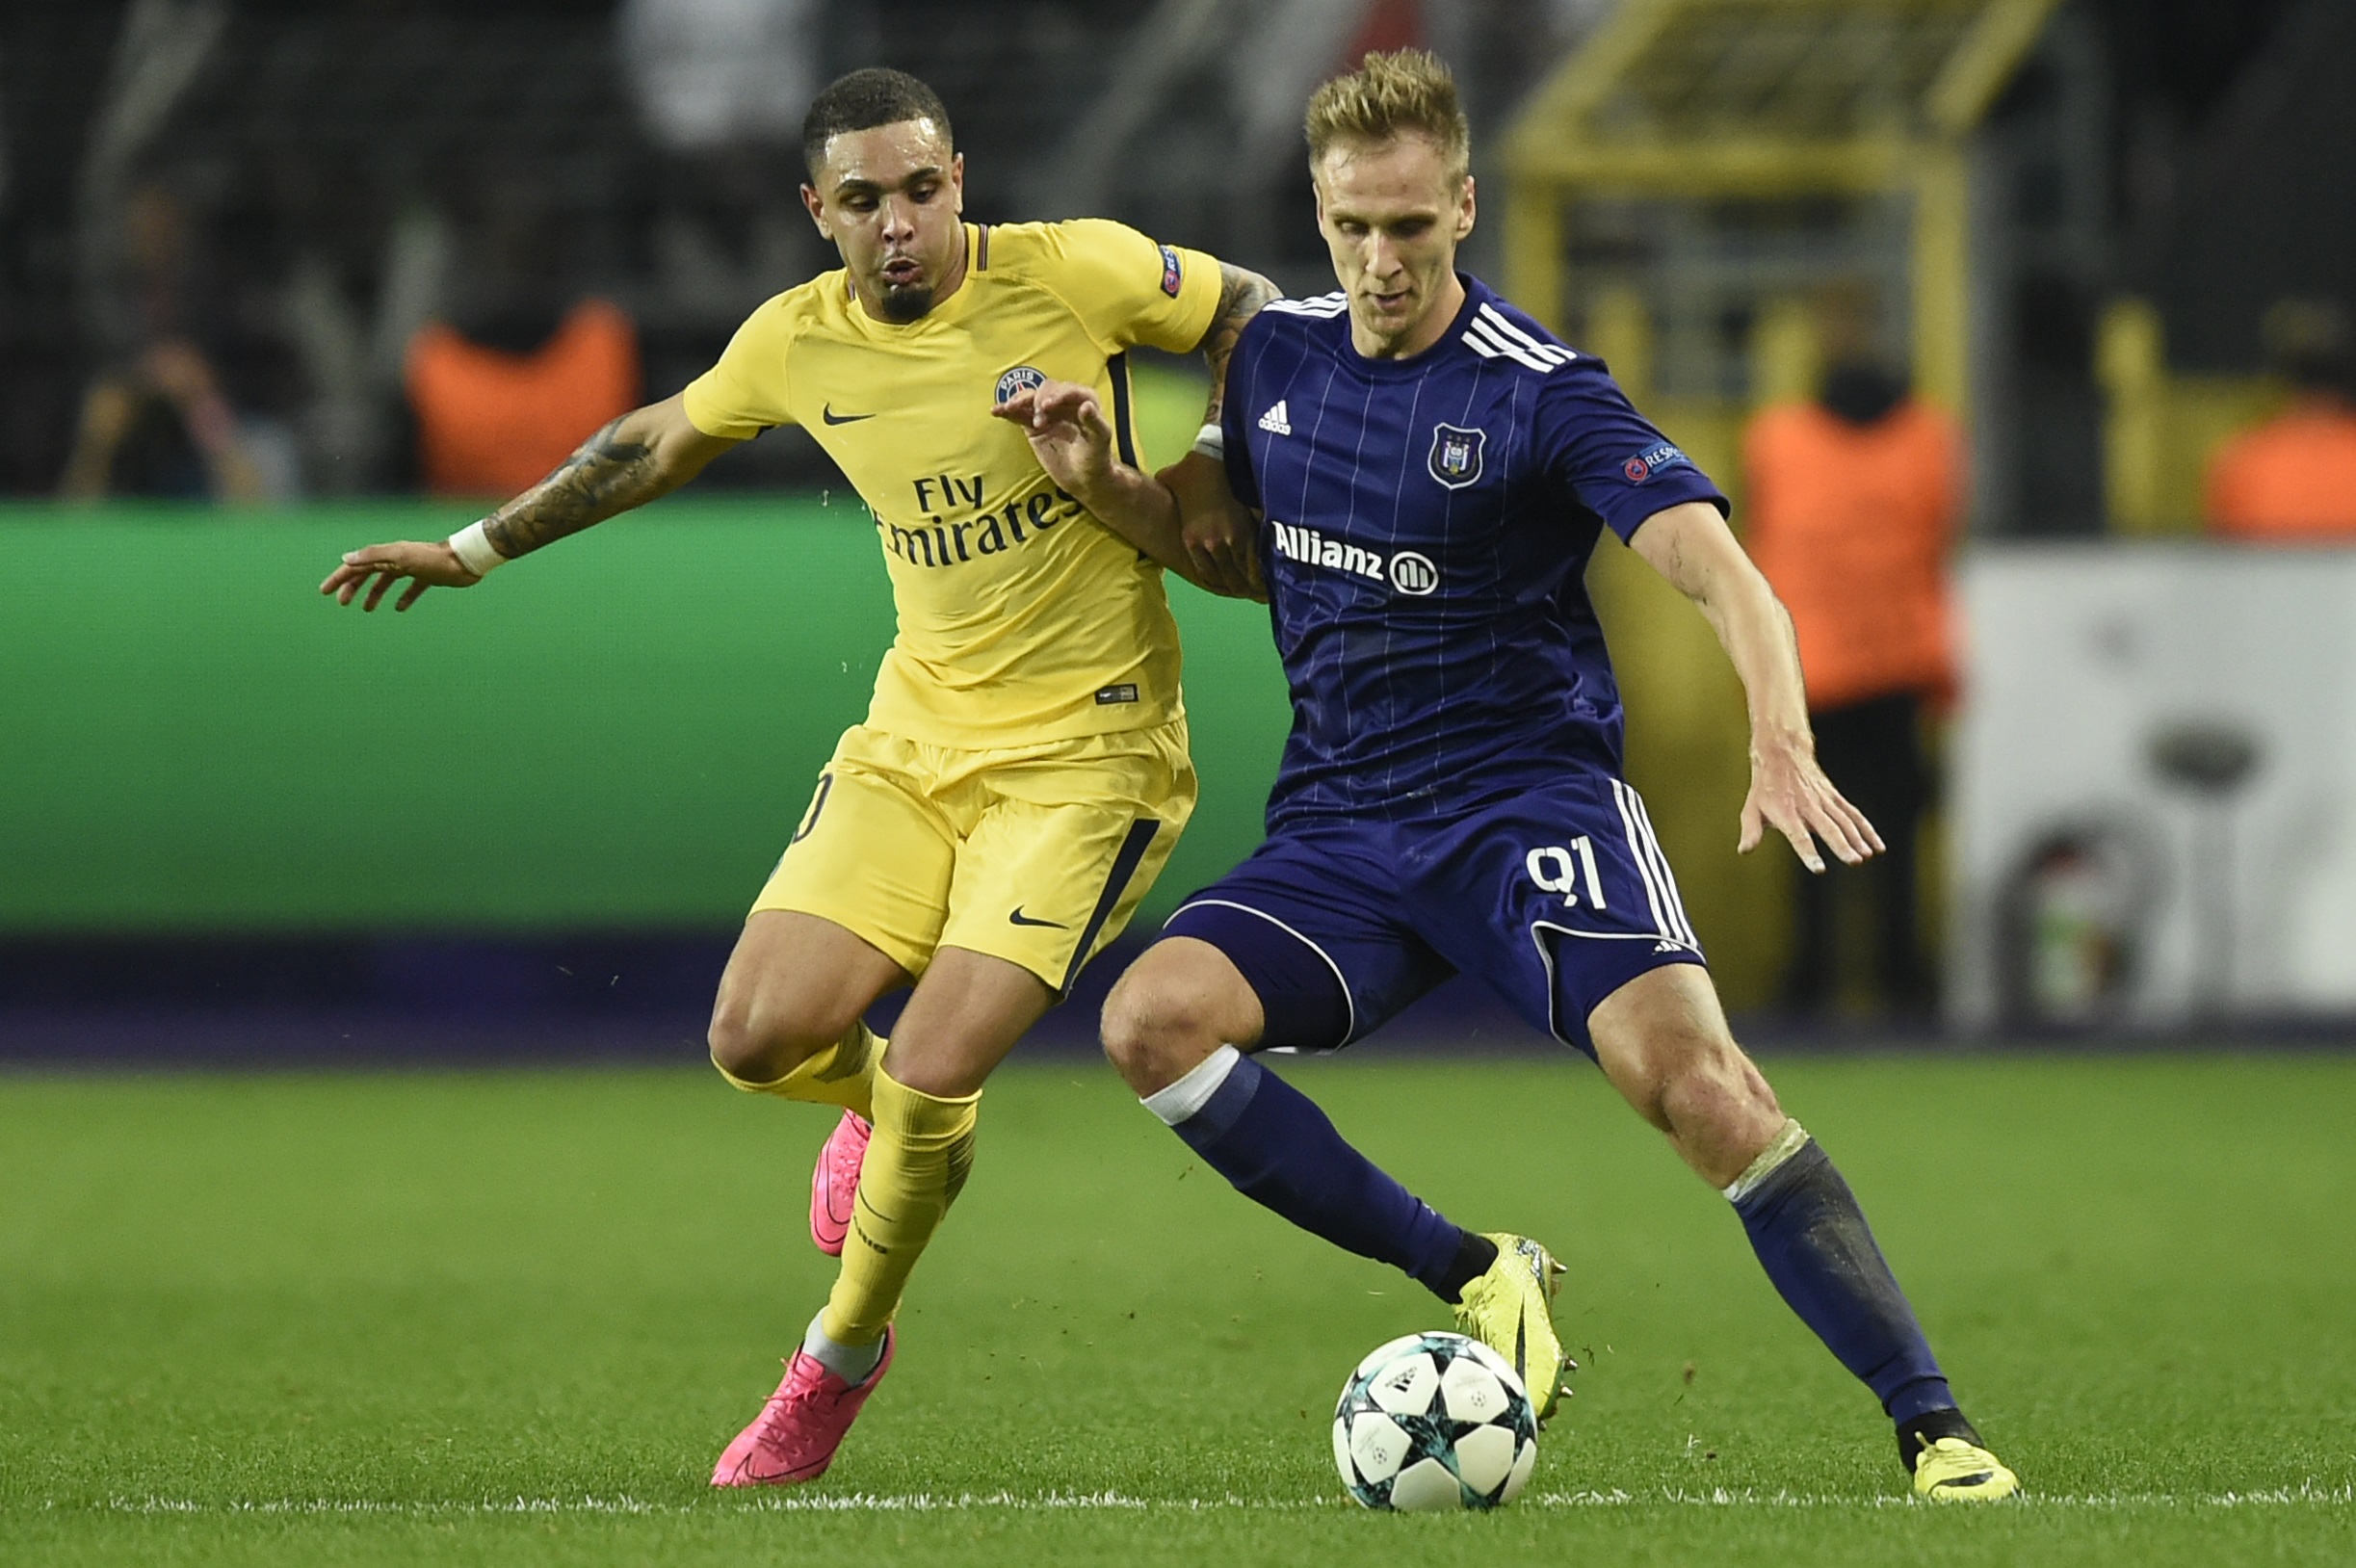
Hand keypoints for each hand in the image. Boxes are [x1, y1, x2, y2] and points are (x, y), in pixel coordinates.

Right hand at [319, 540, 480, 611]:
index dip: (339, 578)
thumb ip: (373, 555)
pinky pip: (411, 588)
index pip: (356, 566)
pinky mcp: (428, 577)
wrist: (465, 560)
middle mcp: (398, 559)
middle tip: (343, 604)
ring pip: (387, 581)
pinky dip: (403, 597)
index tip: (325, 592)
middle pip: (368, 573)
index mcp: (387, 554)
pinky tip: (400, 608)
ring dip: (374, 594)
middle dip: (353, 587)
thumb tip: (346, 559)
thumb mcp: (400, 556)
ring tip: (367, 609)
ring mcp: (413, 567)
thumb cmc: (433, 558)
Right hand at [992, 380, 1116, 499]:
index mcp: (1083, 400)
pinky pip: (1018, 414)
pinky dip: (1007, 411)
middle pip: (1045, 389)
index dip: (1057, 394)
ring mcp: (1047, 413)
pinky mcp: (1033, 425)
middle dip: (1038, 399)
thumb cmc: (1096, 457)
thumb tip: (1086, 406)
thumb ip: (1095, 422)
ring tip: (1009, 408)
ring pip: (1029, 398)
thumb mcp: (1100, 440)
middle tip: (1039, 419)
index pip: (1067, 389)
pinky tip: (996, 411)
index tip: (1047, 405)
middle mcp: (1063, 402)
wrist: (1084, 478)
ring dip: (1018, 400)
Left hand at [1166, 452, 1265, 600]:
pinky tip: (1271, 577)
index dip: (1220, 585)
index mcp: (1191, 540)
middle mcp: (1210, 545)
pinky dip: (1263, 570)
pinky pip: (1257, 559)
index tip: (1230, 589)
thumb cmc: (1192, 470)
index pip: (1207, 575)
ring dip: (1254, 584)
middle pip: (1228, 578)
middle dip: (1240, 588)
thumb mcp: (1170, 485)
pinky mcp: (1248, 530)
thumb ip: (1163, 493)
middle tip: (1251, 594)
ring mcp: (1231, 539)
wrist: (1214, 457)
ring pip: (1244, 572)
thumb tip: (1155, 488)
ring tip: (1265, 591)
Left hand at [1738, 736, 1884, 872]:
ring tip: (1865, 857)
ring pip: (1844, 821)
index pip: (1798, 836)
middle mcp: (1808, 807)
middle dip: (1841, 845)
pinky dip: (1866, 829)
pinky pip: (1853, 814)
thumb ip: (1751, 830)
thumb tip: (1744, 849)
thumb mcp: (1751, 808)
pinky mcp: (1834, 797)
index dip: (1809, 852)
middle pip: (1828, 828)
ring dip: (1857, 839)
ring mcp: (1824, 801)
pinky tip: (1877, 846)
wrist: (1782, 754)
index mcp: (1786, 813)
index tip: (1819, 868)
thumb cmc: (1764, 788)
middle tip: (1853, 861)